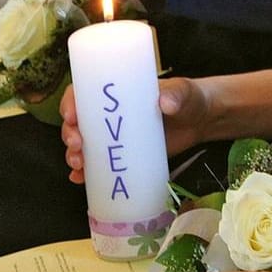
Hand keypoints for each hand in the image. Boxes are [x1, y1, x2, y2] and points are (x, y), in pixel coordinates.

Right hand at [60, 77, 209, 183]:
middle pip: (79, 122)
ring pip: (84, 144)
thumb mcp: (183, 92)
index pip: (84, 92)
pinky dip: (86, 172)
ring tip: (79, 165)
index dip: (71, 103)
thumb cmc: (188, 99)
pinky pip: (98, 164)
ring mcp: (116, 136)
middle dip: (70, 134)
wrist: (201, 122)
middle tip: (77, 146)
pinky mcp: (124, 155)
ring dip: (74, 155)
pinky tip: (79, 179)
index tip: (71, 116)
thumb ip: (176, 94)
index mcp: (118, 92)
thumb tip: (165, 103)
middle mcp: (111, 114)